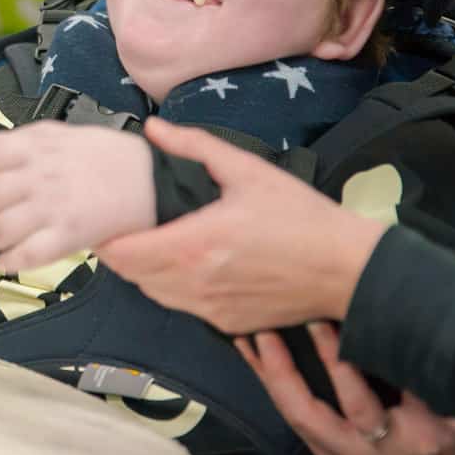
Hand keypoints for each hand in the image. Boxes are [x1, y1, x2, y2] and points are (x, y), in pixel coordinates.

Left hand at [0, 121, 154, 271]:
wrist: (151, 181)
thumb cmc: (107, 157)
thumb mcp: (64, 134)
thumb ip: (27, 140)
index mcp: (36, 146)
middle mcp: (39, 175)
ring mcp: (53, 207)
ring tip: (0, 238)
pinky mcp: (68, 236)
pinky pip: (25, 256)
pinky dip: (10, 262)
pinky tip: (9, 261)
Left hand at [95, 118, 385, 332]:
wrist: (349, 270)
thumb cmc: (303, 219)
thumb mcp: (249, 171)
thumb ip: (195, 147)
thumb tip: (154, 130)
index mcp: (194, 245)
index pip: (123, 254)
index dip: (105, 239)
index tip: (105, 219)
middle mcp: (195, 284)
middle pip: (131, 275)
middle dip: (121, 252)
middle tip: (125, 225)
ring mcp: (210, 309)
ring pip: (154, 293)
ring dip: (144, 271)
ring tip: (151, 241)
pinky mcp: (227, 324)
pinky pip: (183, 306)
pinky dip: (173, 287)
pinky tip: (187, 263)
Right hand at [239, 323, 454, 454]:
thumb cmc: (417, 436)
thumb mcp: (368, 430)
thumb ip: (334, 398)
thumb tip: (293, 334)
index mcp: (333, 451)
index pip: (285, 409)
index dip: (262, 372)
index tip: (244, 333)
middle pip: (305, 413)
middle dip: (281, 367)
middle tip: (269, 325)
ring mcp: (393, 452)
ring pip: (353, 405)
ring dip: (333, 357)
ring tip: (320, 321)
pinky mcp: (429, 441)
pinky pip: (405, 394)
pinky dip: (390, 360)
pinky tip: (382, 331)